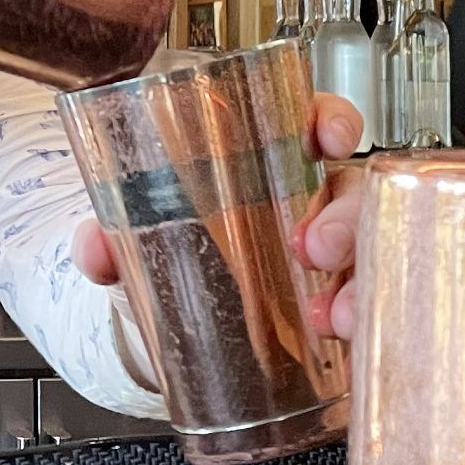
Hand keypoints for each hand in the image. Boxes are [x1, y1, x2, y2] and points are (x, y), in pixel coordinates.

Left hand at [73, 92, 365, 372]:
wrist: (176, 330)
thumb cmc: (174, 256)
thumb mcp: (138, 240)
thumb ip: (109, 238)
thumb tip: (94, 247)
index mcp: (268, 164)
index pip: (313, 123)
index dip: (332, 121)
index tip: (328, 138)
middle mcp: (310, 203)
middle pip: (352, 191)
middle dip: (343, 216)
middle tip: (313, 247)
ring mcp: (332, 257)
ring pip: (370, 253)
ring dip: (358, 280)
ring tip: (330, 315)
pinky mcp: (338, 305)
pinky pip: (368, 309)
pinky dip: (363, 326)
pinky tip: (342, 343)